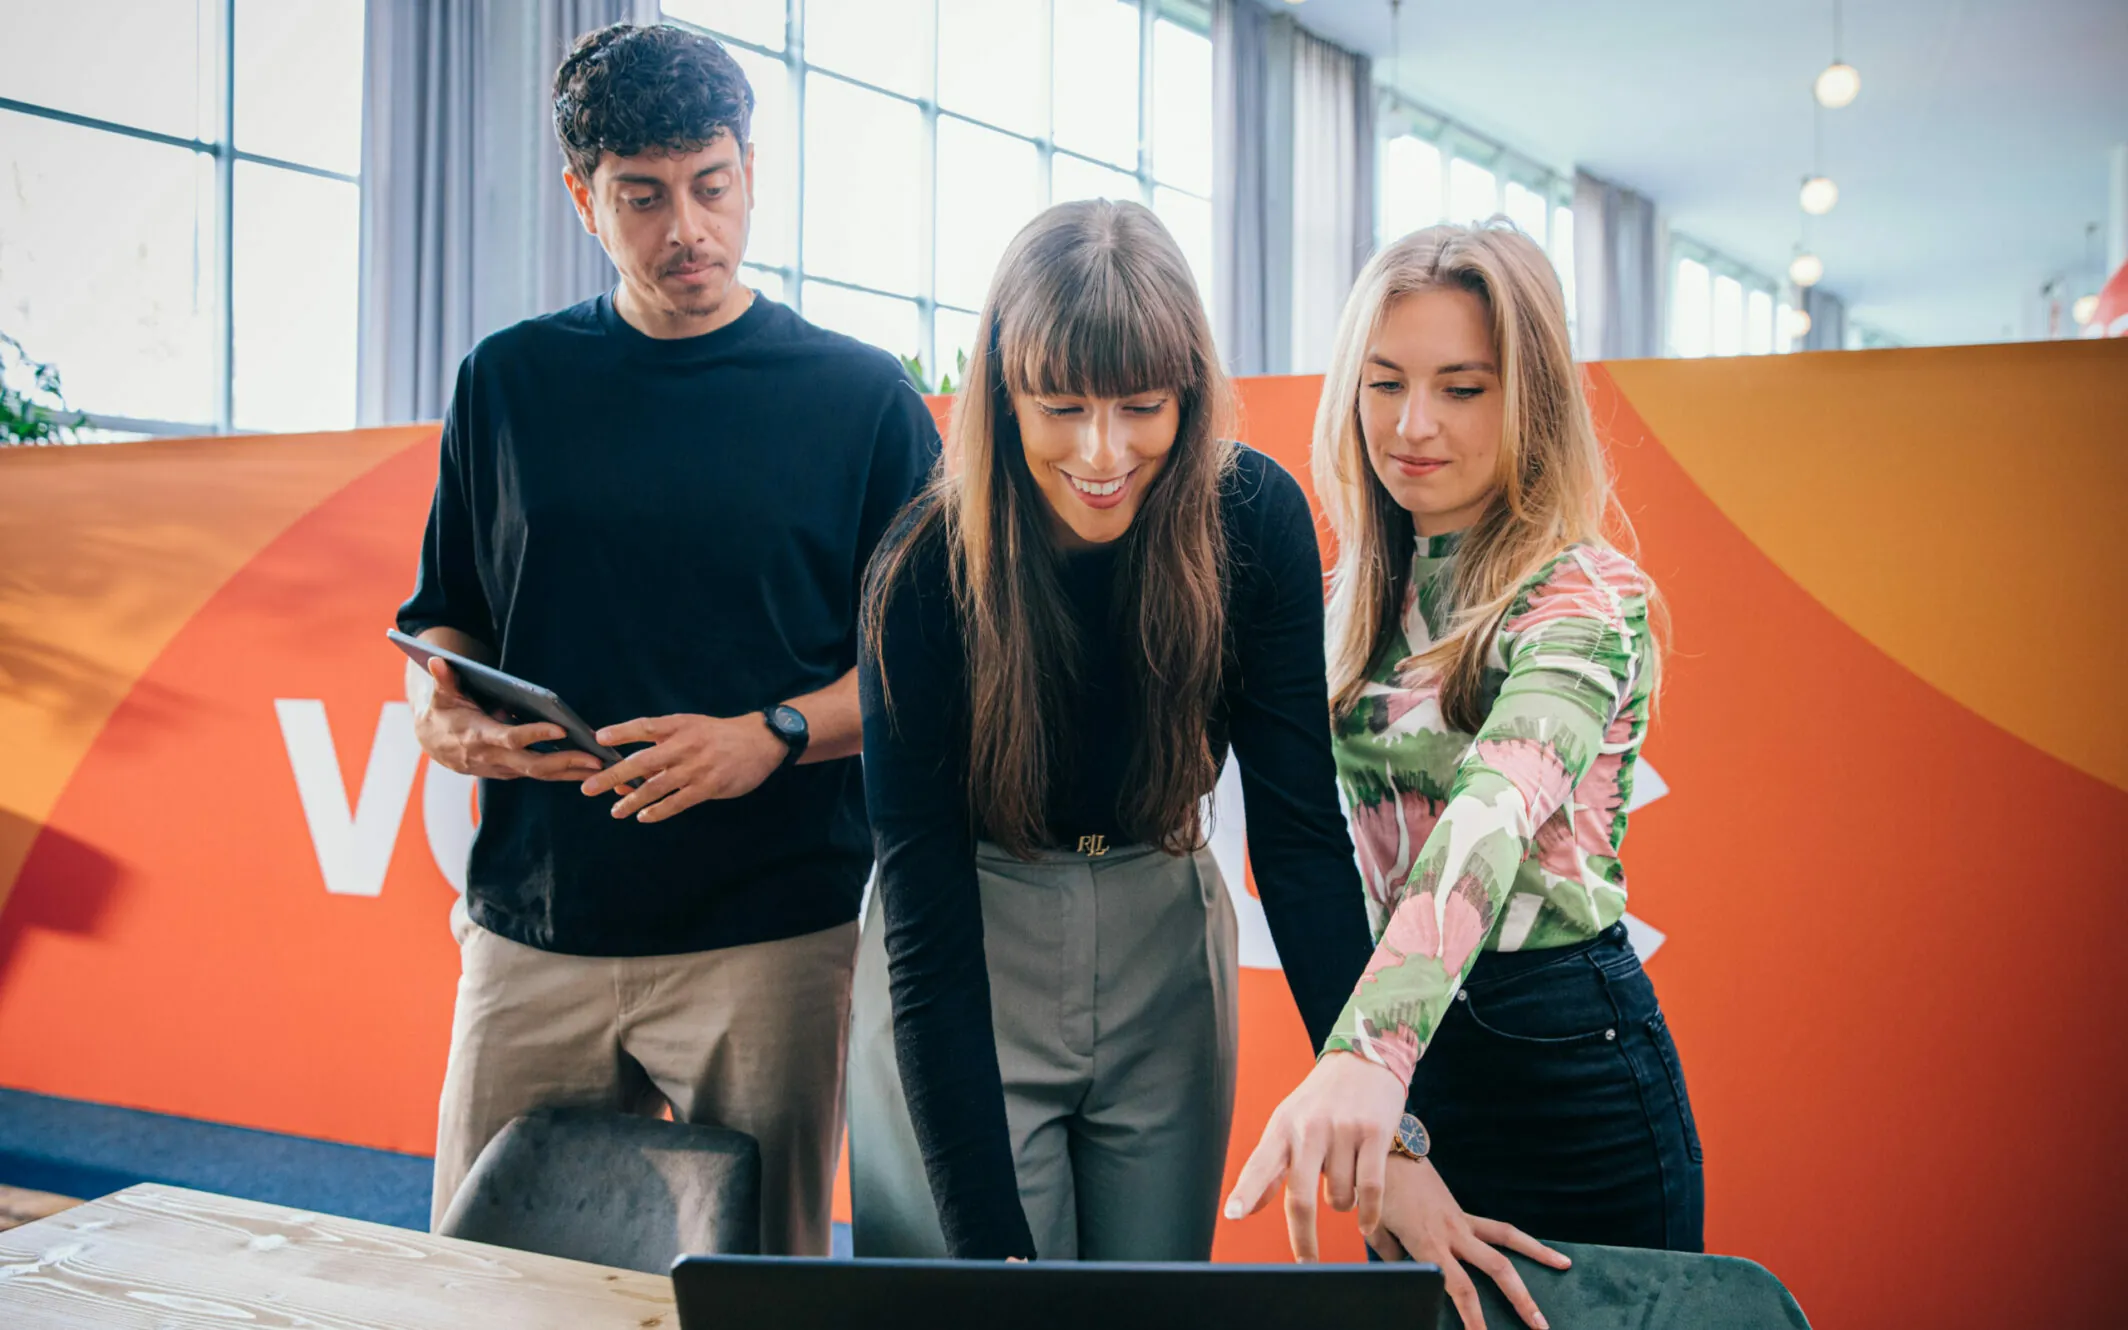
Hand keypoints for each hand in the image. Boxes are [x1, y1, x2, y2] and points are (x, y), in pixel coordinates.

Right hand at [412, 659, 603, 781]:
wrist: (435, 743)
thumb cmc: (442, 712)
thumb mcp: (441, 695)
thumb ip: (443, 679)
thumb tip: (437, 659)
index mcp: (478, 737)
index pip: (511, 738)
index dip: (534, 734)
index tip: (560, 728)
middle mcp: (494, 758)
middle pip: (534, 764)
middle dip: (566, 762)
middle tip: (596, 760)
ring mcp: (505, 769)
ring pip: (542, 774)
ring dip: (574, 773)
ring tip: (606, 769)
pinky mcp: (513, 771)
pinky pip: (543, 775)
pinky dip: (567, 774)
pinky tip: (594, 771)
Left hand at [579, 712, 785, 822]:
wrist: (760, 741)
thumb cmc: (719, 735)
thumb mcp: (692, 726)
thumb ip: (665, 741)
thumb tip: (632, 764)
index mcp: (679, 726)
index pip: (646, 726)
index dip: (622, 732)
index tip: (598, 738)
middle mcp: (685, 745)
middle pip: (642, 761)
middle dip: (613, 775)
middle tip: (589, 787)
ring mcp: (696, 767)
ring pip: (657, 786)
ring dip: (632, 800)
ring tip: (615, 811)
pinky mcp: (709, 786)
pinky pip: (678, 802)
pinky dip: (659, 811)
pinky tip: (644, 817)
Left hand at [1222, 1050, 1407, 1260]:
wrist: (1365, 1059)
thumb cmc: (1322, 1100)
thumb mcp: (1289, 1123)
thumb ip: (1270, 1167)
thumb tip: (1245, 1209)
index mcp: (1282, 1127)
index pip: (1259, 1164)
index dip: (1246, 1192)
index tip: (1233, 1215)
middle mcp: (1309, 1128)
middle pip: (1300, 1196)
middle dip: (1303, 1237)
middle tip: (1306, 1263)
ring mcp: (1342, 1130)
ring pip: (1339, 1197)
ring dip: (1342, 1204)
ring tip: (1345, 1179)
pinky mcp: (1374, 1133)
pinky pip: (1371, 1189)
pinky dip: (1368, 1214)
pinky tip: (1365, 1223)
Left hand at [1366, 1156, 1569, 1329]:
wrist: (1384, 1152)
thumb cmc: (1377, 1196)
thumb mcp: (1376, 1232)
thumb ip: (1393, 1257)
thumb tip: (1405, 1272)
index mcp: (1429, 1244)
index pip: (1460, 1287)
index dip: (1474, 1316)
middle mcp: (1452, 1233)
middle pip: (1495, 1269)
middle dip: (1519, 1300)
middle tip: (1540, 1326)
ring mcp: (1461, 1222)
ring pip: (1507, 1240)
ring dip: (1538, 1256)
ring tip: (1565, 1267)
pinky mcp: (1463, 1214)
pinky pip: (1499, 1229)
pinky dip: (1522, 1239)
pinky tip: (1541, 1247)